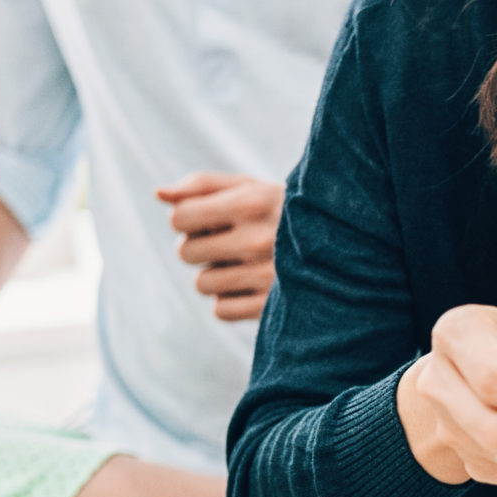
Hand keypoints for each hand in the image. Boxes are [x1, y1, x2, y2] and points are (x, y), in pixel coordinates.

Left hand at [155, 172, 282, 322]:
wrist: (338, 244)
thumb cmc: (278, 211)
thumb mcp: (248, 187)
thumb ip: (201, 185)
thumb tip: (158, 193)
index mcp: (250, 202)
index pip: (180, 218)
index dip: (186, 220)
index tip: (208, 220)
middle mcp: (259, 239)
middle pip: (185, 253)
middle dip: (199, 248)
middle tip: (227, 242)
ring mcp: (267, 276)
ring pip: (202, 284)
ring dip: (214, 275)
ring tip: (241, 264)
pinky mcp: (273, 307)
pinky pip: (220, 311)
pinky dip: (229, 301)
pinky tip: (250, 287)